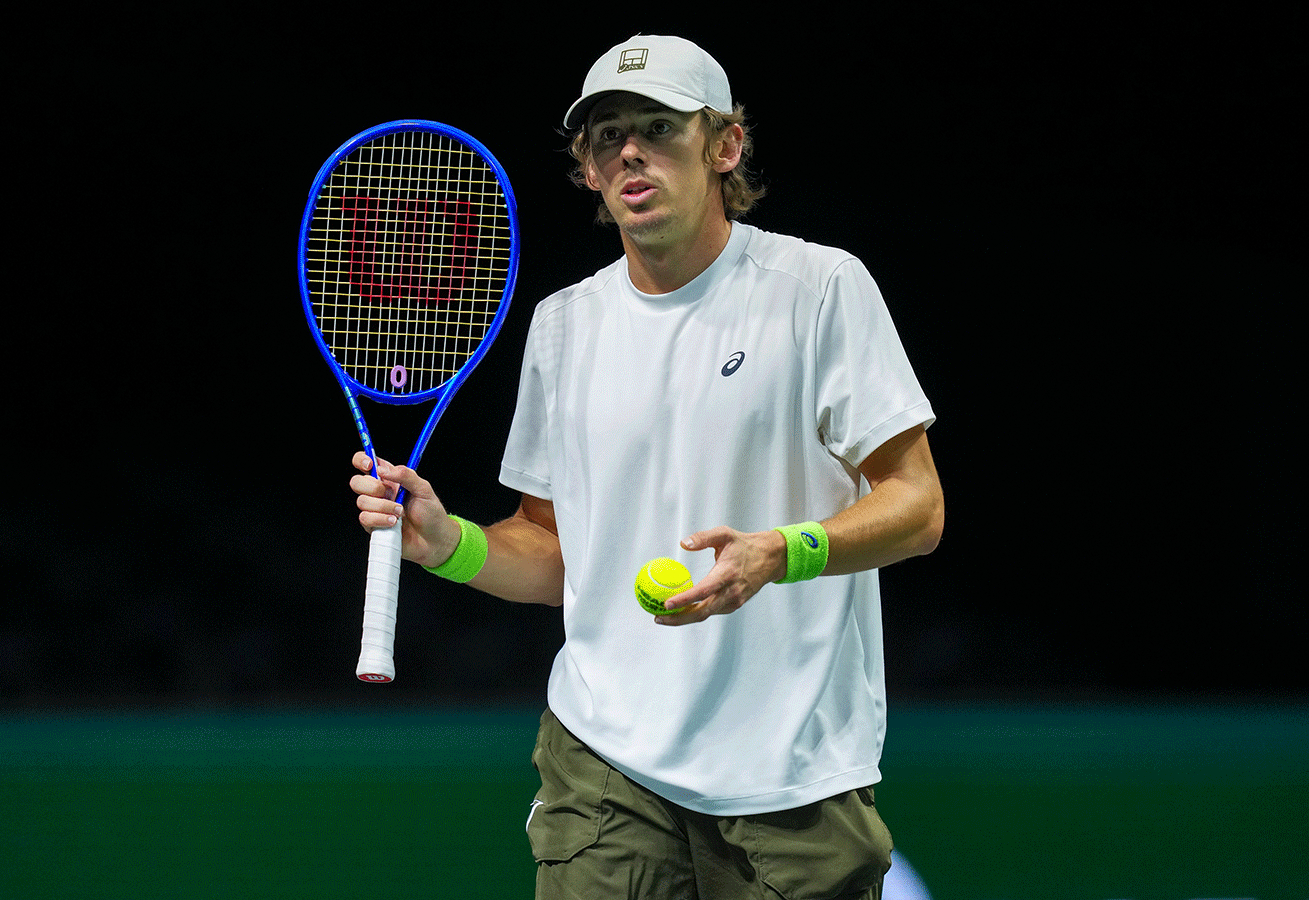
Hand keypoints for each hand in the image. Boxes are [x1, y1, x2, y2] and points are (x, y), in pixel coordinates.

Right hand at [349, 452, 460, 567]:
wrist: (434, 540)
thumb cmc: (431, 514)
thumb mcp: (424, 489)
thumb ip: (406, 475)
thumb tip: (383, 470)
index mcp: (391, 479)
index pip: (368, 463)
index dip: (361, 460)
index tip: (369, 465)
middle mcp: (380, 493)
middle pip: (357, 482)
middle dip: (372, 487)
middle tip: (390, 494)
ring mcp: (375, 510)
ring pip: (361, 502)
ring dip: (383, 507)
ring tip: (400, 513)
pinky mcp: (374, 526)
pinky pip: (365, 519)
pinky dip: (380, 520)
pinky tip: (394, 523)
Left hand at [656, 526, 787, 625]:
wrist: (770, 558)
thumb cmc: (744, 545)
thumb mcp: (724, 534)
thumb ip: (703, 538)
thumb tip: (682, 543)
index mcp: (727, 574)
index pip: (703, 591)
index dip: (685, 600)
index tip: (667, 604)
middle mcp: (731, 592)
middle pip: (702, 612)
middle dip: (679, 618)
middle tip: (658, 617)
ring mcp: (734, 601)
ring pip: (706, 614)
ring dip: (685, 618)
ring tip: (665, 616)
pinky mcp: (735, 604)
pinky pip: (712, 611)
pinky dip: (697, 613)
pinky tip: (683, 610)